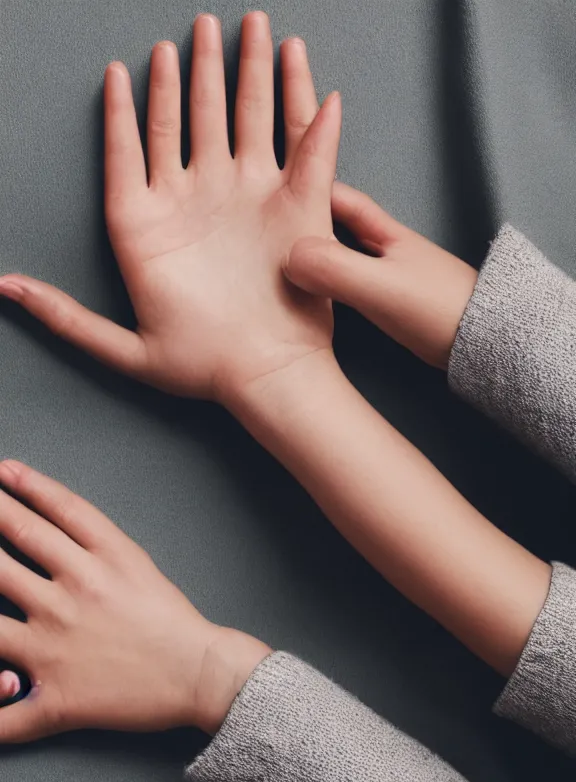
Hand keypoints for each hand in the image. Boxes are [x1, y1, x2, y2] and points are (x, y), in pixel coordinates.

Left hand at [0, 12, 339, 400]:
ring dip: (244, 71)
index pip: (131, 151)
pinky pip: (303, 145)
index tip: (115, 71)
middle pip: (192, 119)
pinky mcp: (297, 205)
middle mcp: (199, 203)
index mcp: (153, 226)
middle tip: (198, 25)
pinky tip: (300, 64)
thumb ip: (68, 318)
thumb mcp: (125, 349)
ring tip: (245, 28)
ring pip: (244, 118)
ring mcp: (248, 199)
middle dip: (194, 71)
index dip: (122, 110)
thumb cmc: (202, 366)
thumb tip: (6, 289)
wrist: (269, 377)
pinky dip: (304, 105)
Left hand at [0, 460, 269, 740]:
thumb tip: (48, 519)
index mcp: (103, 560)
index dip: (25, 486)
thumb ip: (95, 538)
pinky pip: (6, 712)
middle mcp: (74, 595)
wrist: (199, 673)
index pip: (55, 511)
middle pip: (13, 546)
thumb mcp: (136, 562)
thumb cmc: (171, 618)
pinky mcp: (55, 696)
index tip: (3, 470)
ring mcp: (57, 646)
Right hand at [285, 182, 478, 368]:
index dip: (308, 188)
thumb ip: (335, 270)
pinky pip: (346, 280)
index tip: (273, 191)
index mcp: (383, 232)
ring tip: (279, 258)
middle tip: (268, 224)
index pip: (339, 198)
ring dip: (312, 252)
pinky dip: (325, 280)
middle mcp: (384, 246)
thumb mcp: (380, 287)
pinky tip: (312, 292)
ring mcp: (387, 272)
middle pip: (335, 223)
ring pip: (339, 252)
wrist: (484, 343)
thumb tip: (287, 258)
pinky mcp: (389, 299)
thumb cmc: (438, 310)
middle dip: (304, 219)